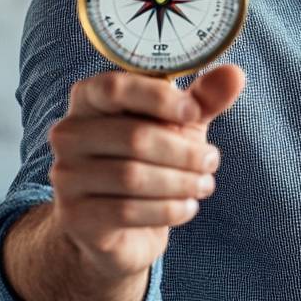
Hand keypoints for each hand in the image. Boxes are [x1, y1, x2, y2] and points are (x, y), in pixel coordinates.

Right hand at [47, 63, 245, 279]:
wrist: (121, 226)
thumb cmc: (150, 159)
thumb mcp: (179, 125)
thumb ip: (203, 99)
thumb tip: (235, 74)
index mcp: (88, 98)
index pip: (114, 87)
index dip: (158, 98)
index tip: (194, 113)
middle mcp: (68, 133)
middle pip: (133, 137)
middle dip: (183, 151)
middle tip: (212, 160)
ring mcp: (66, 176)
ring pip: (132, 176)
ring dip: (180, 182)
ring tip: (205, 184)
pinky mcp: (74, 216)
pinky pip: (127, 211)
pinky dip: (167, 210)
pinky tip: (188, 207)